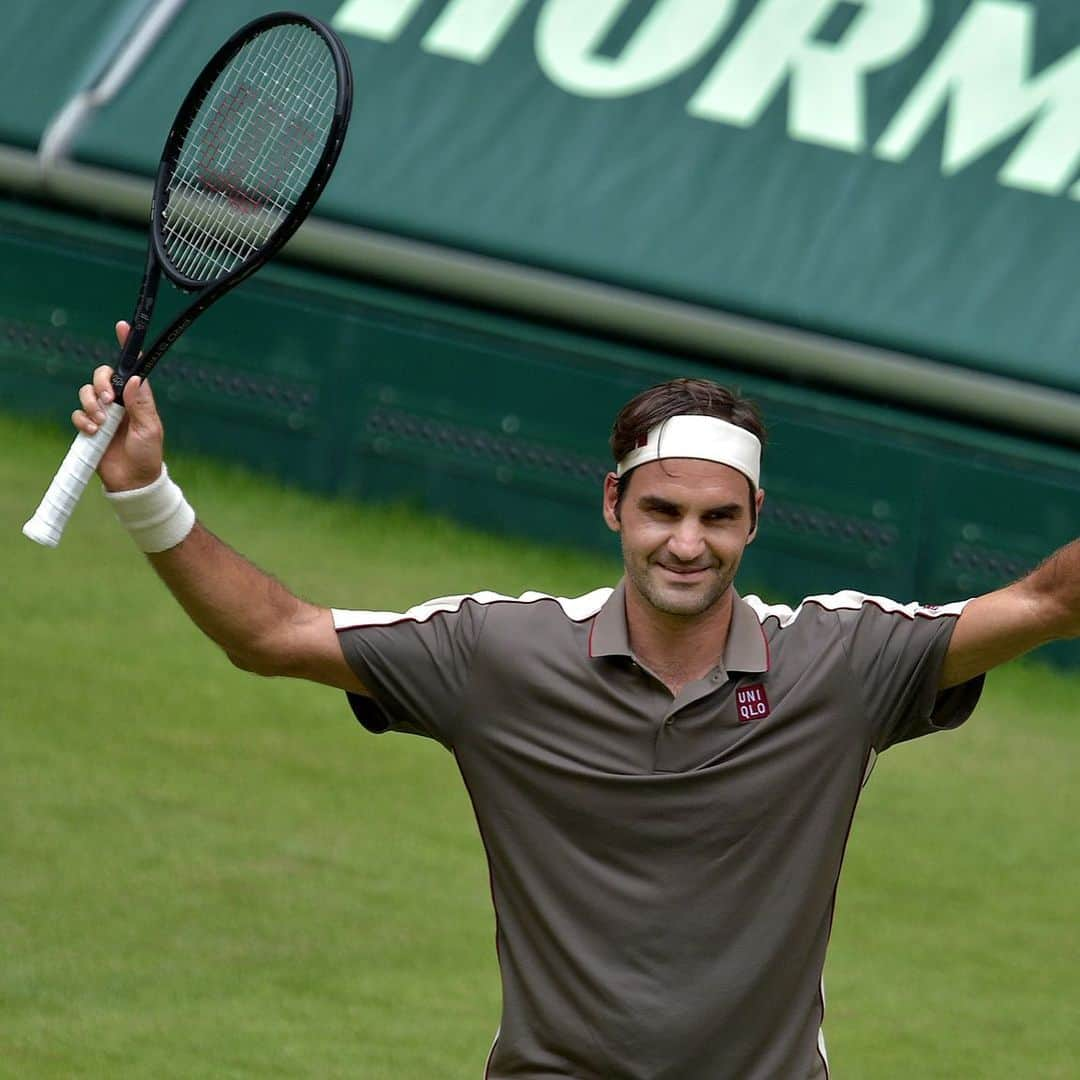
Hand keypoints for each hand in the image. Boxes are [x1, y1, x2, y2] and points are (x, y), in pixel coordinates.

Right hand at [71, 321, 163, 491]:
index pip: (132, 368)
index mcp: (138, 398)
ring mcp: (103, 414)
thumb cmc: (148, 454)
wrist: (133, 481)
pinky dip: (84, 420)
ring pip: (86, 392)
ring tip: (102, 422)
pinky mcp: (90, 426)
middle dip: (101, 383)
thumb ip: (141, 404)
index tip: (121, 326)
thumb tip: (136, 379)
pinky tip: (94, 432)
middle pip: (102, 375)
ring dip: (91, 404)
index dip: (127, 347)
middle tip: (108, 400)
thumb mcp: (150, 429)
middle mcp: (119, 402)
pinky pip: (79, 413)